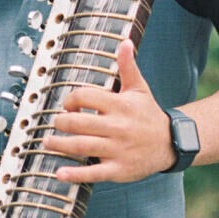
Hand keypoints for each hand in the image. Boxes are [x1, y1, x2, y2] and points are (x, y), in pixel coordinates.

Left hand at [43, 41, 173, 183]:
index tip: (67, 105)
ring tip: (47, 142)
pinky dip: (74, 174)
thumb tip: (124, 43)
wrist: (170, 143)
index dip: (70, 100)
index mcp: (120, 105)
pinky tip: (59, 173)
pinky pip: (93, 173)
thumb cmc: (148, 114)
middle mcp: (118, 127)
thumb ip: (128, 66)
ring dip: (59, 145)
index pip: (86, 97)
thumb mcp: (139, 89)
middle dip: (61, 122)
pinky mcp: (119, 170)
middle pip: (79, 123)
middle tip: (55, 123)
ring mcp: (118, 150)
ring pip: (81, 147)